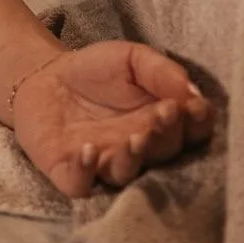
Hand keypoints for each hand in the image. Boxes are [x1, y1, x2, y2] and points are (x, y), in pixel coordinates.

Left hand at [12, 41, 214, 198]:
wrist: (45, 76)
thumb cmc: (96, 70)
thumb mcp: (132, 59)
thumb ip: (162, 71)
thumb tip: (195, 94)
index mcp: (159, 122)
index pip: (191, 132)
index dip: (198, 123)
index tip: (194, 106)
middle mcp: (137, 149)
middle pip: (164, 155)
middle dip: (167, 136)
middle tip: (164, 114)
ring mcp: (103, 163)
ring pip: (125, 176)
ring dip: (132, 160)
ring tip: (134, 139)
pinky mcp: (67, 172)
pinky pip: (79, 184)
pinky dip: (84, 172)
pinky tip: (87, 150)